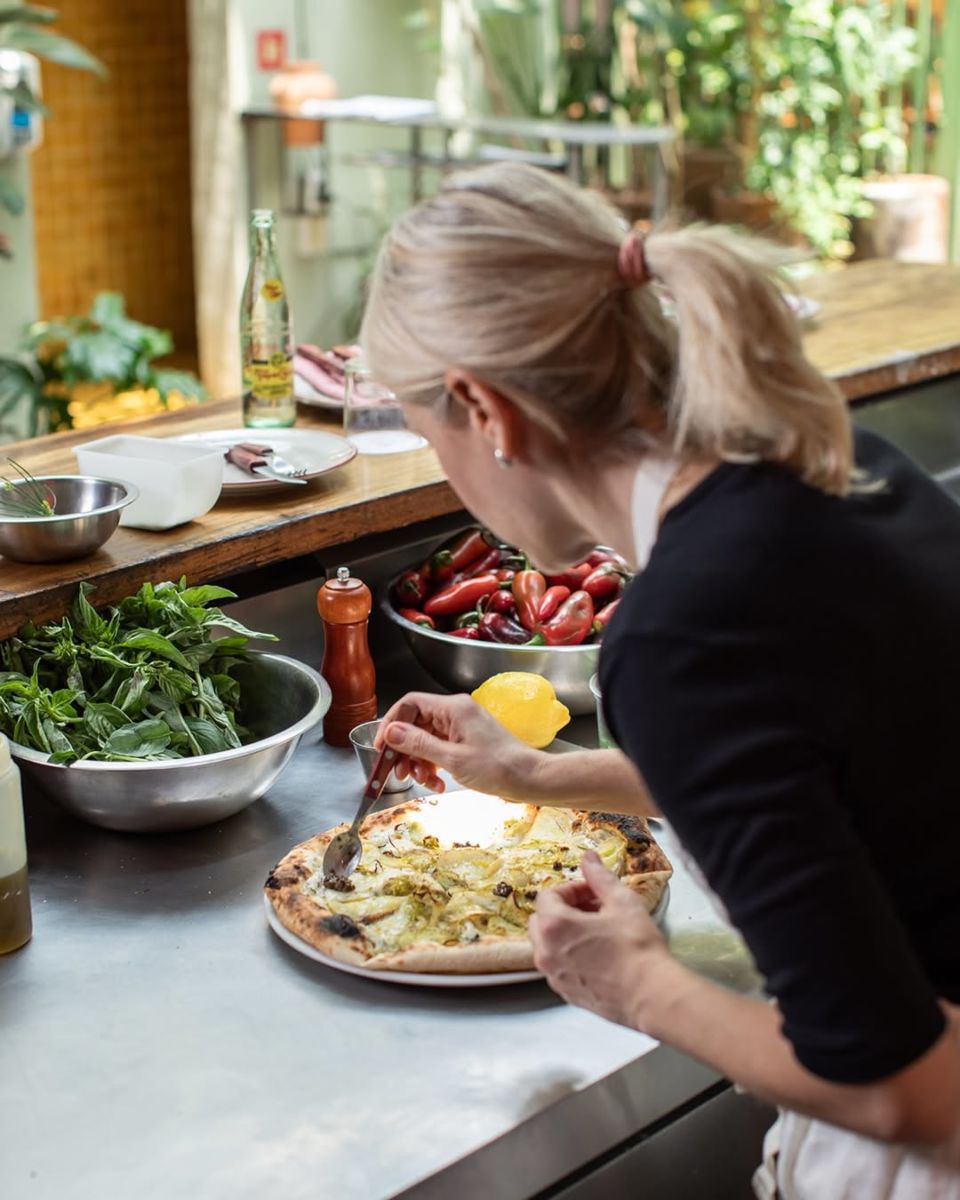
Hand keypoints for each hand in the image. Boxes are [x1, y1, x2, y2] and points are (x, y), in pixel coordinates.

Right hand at [375, 691, 541, 796]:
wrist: (529, 779)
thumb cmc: (497, 768)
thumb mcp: (452, 759)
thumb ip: (418, 744)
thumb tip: (390, 732)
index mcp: (453, 708)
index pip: (410, 704)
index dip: (391, 724)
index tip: (382, 748)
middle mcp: (456, 713)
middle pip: (415, 724)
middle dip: (404, 749)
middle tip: (399, 773)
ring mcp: (461, 728)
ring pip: (425, 740)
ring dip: (417, 762)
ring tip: (421, 782)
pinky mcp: (465, 742)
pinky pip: (439, 750)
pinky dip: (432, 766)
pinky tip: (436, 784)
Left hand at [529, 852, 673, 1029]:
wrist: (651, 996)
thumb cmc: (637, 949)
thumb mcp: (621, 902)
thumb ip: (599, 876)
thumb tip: (589, 858)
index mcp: (555, 926)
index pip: (548, 895)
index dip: (572, 889)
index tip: (592, 892)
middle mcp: (547, 952)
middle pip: (542, 920)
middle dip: (564, 909)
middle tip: (594, 909)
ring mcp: (555, 976)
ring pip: (548, 945)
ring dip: (566, 933)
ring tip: (598, 932)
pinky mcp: (566, 993)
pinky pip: (559, 967)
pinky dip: (570, 956)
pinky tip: (599, 955)